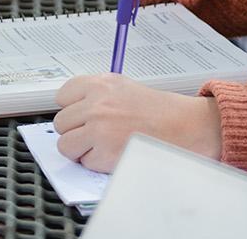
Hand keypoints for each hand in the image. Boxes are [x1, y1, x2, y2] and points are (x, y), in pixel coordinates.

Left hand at [51, 74, 221, 171]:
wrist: (185, 127)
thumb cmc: (160, 111)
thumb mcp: (125, 89)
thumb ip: (97, 96)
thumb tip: (72, 113)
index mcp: (101, 84)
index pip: (63, 96)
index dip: (72, 109)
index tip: (81, 115)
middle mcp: (96, 103)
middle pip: (61, 122)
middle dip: (76, 131)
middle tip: (97, 133)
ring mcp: (98, 128)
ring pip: (65, 144)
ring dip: (81, 149)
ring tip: (104, 145)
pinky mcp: (103, 152)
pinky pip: (84, 162)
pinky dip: (96, 163)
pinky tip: (115, 153)